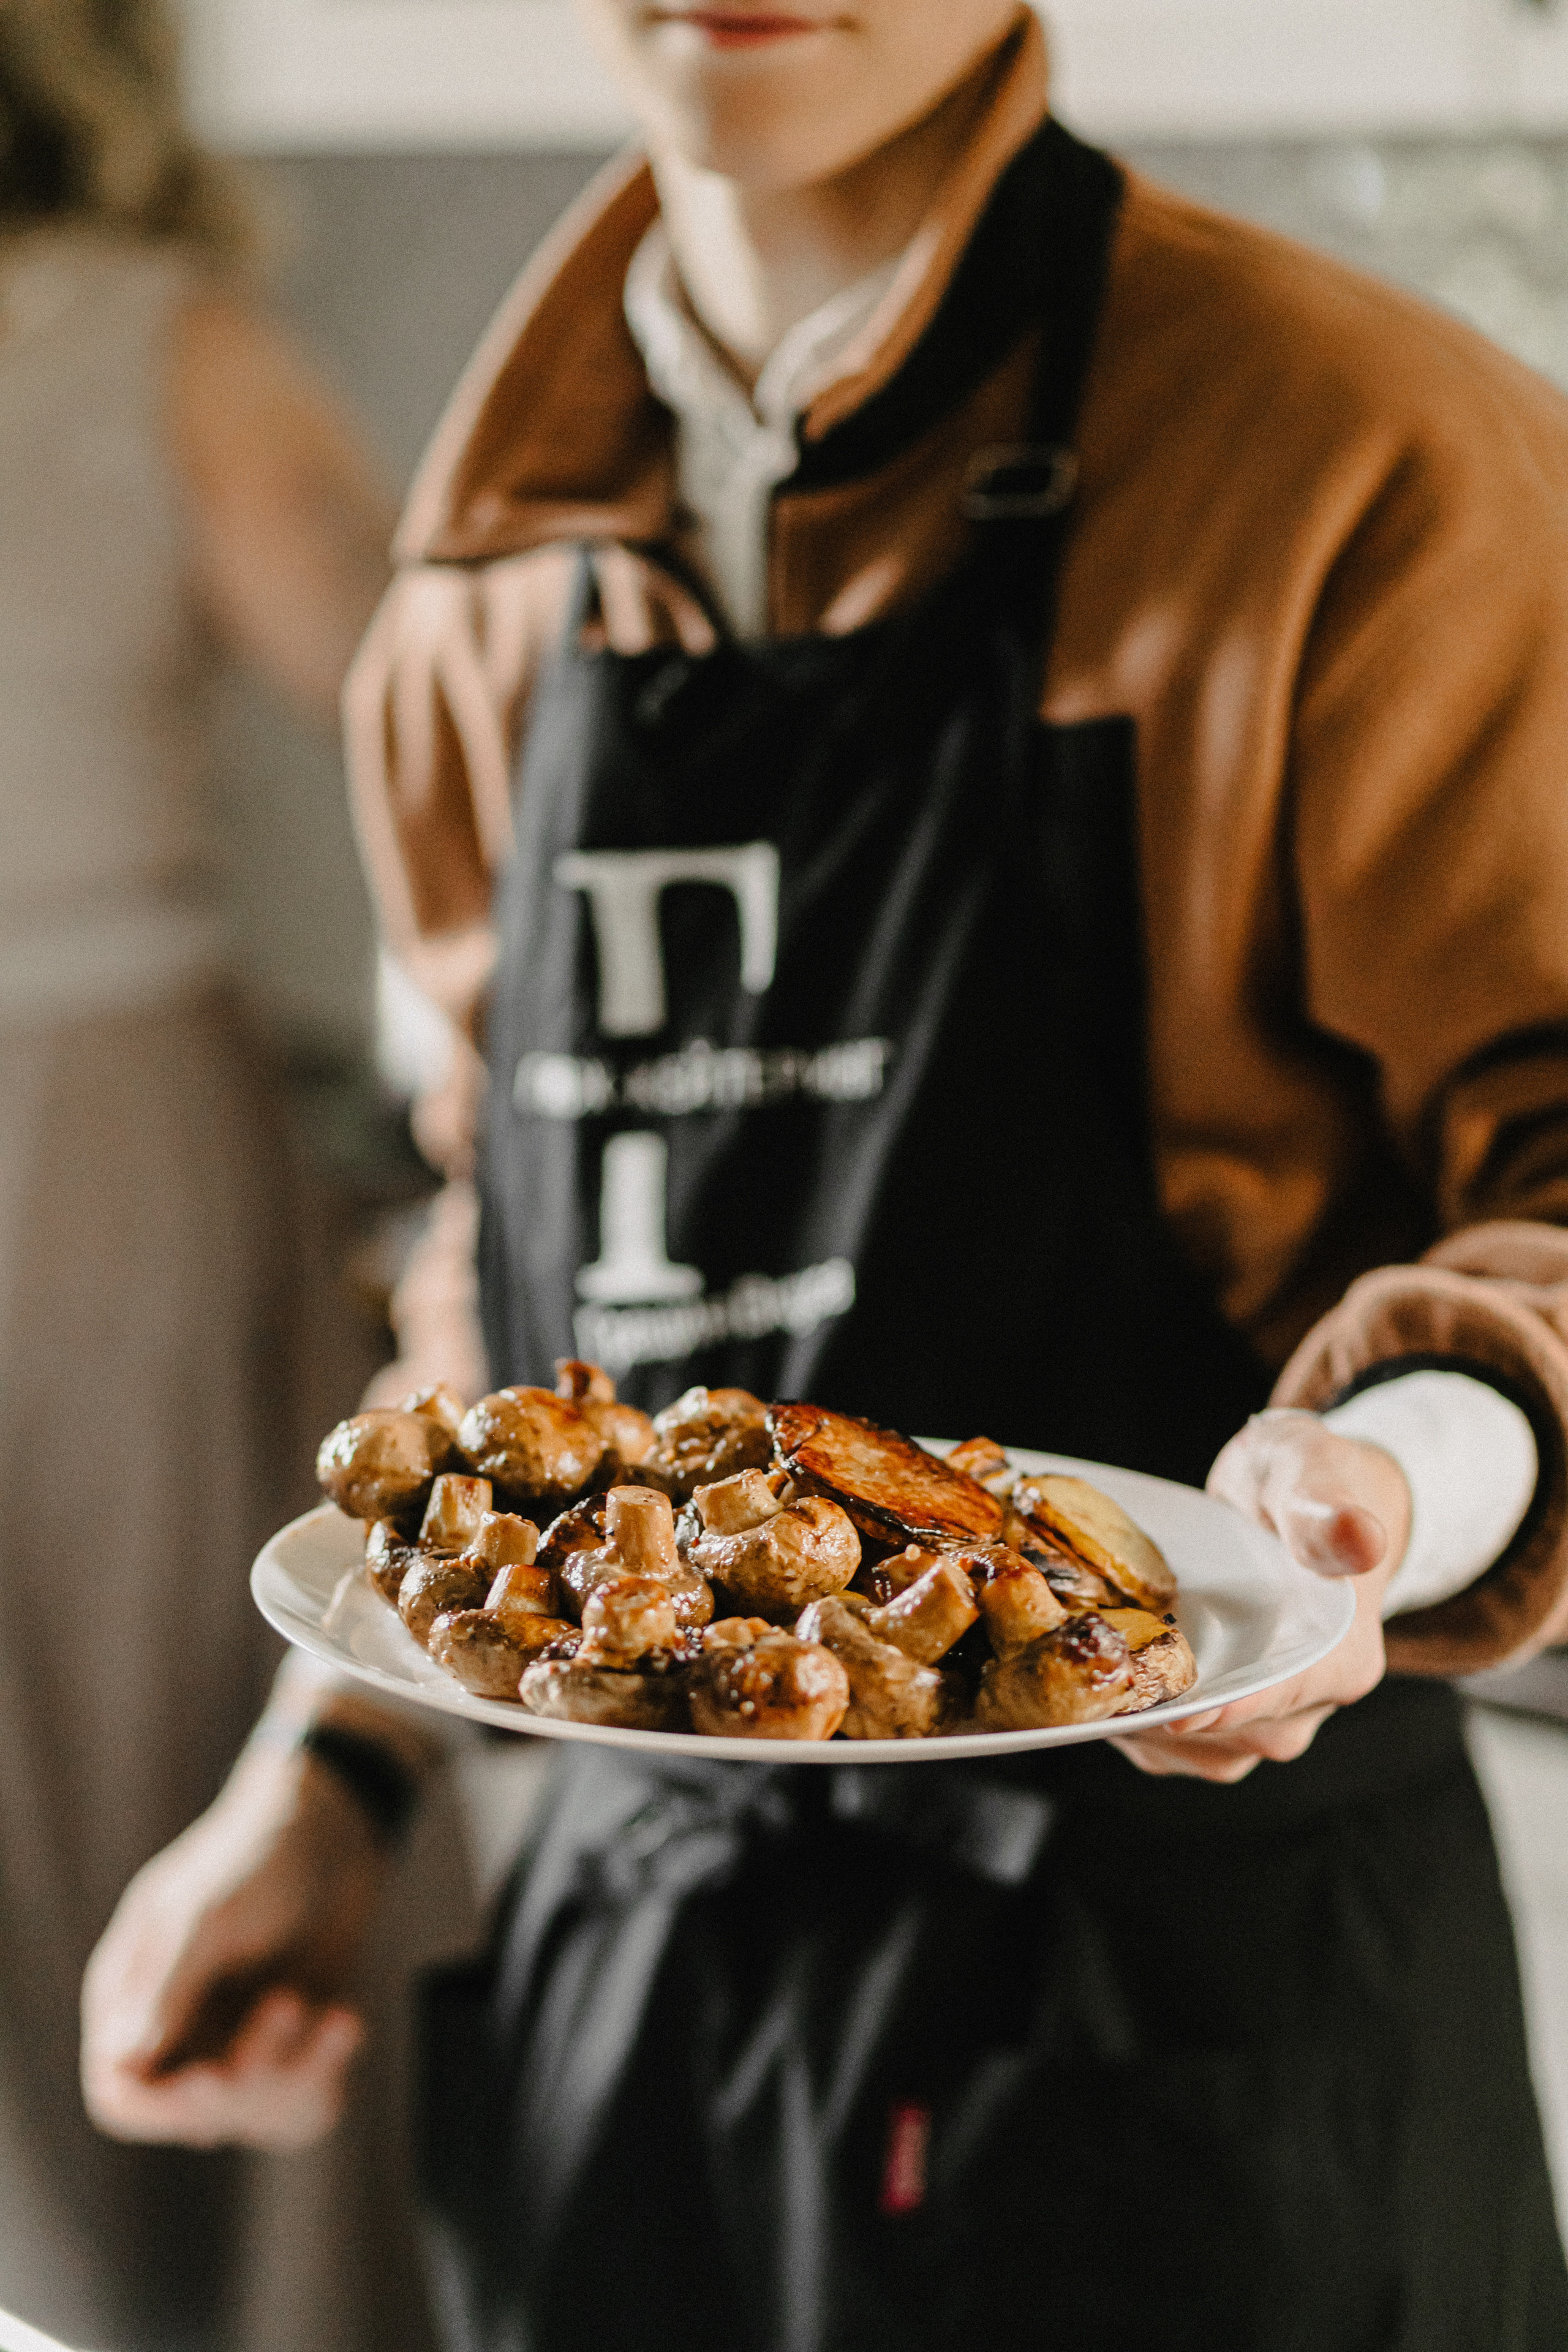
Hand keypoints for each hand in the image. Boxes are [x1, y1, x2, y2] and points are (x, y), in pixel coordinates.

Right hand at [81, 1739, 387, 2149]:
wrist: (336, 1828)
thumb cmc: (260, 1855)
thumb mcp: (210, 1913)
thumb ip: (169, 1987)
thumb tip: (123, 2060)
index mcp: (132, 1992)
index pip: (120, 2090)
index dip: (161, 2106)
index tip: (211, 2080)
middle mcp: (179, 2025)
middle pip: (190, 2109)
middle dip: (242, 2076)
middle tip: (286, 2004)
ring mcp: (234, 2037)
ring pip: (252, 2110)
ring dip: (294, 2071)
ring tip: (333, 2012)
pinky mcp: (289, 2042)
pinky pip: (302, 2096)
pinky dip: (327, 2066)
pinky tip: (346, 2020)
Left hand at [1110, 1409, 1410, 1785]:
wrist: (1294, 1502)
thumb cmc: (1305, 1481)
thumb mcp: (1313, 1474)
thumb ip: (1326, 1514)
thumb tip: (1360, 1537)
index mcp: (1342, 1660)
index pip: (1282, 1697)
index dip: (1227, 1706)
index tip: (1173, 1710)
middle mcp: (1304, 1706)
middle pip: (1223, 1730)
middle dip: (1160, 1704)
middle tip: (1096, 1667)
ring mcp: (1257, 1721)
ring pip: (1185, 1744)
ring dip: (1132, 1713)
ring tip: (1084, 1663)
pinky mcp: (1215, 1722)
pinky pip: (1163, 1740)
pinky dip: (1125, 1713)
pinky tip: (1095, 1669)